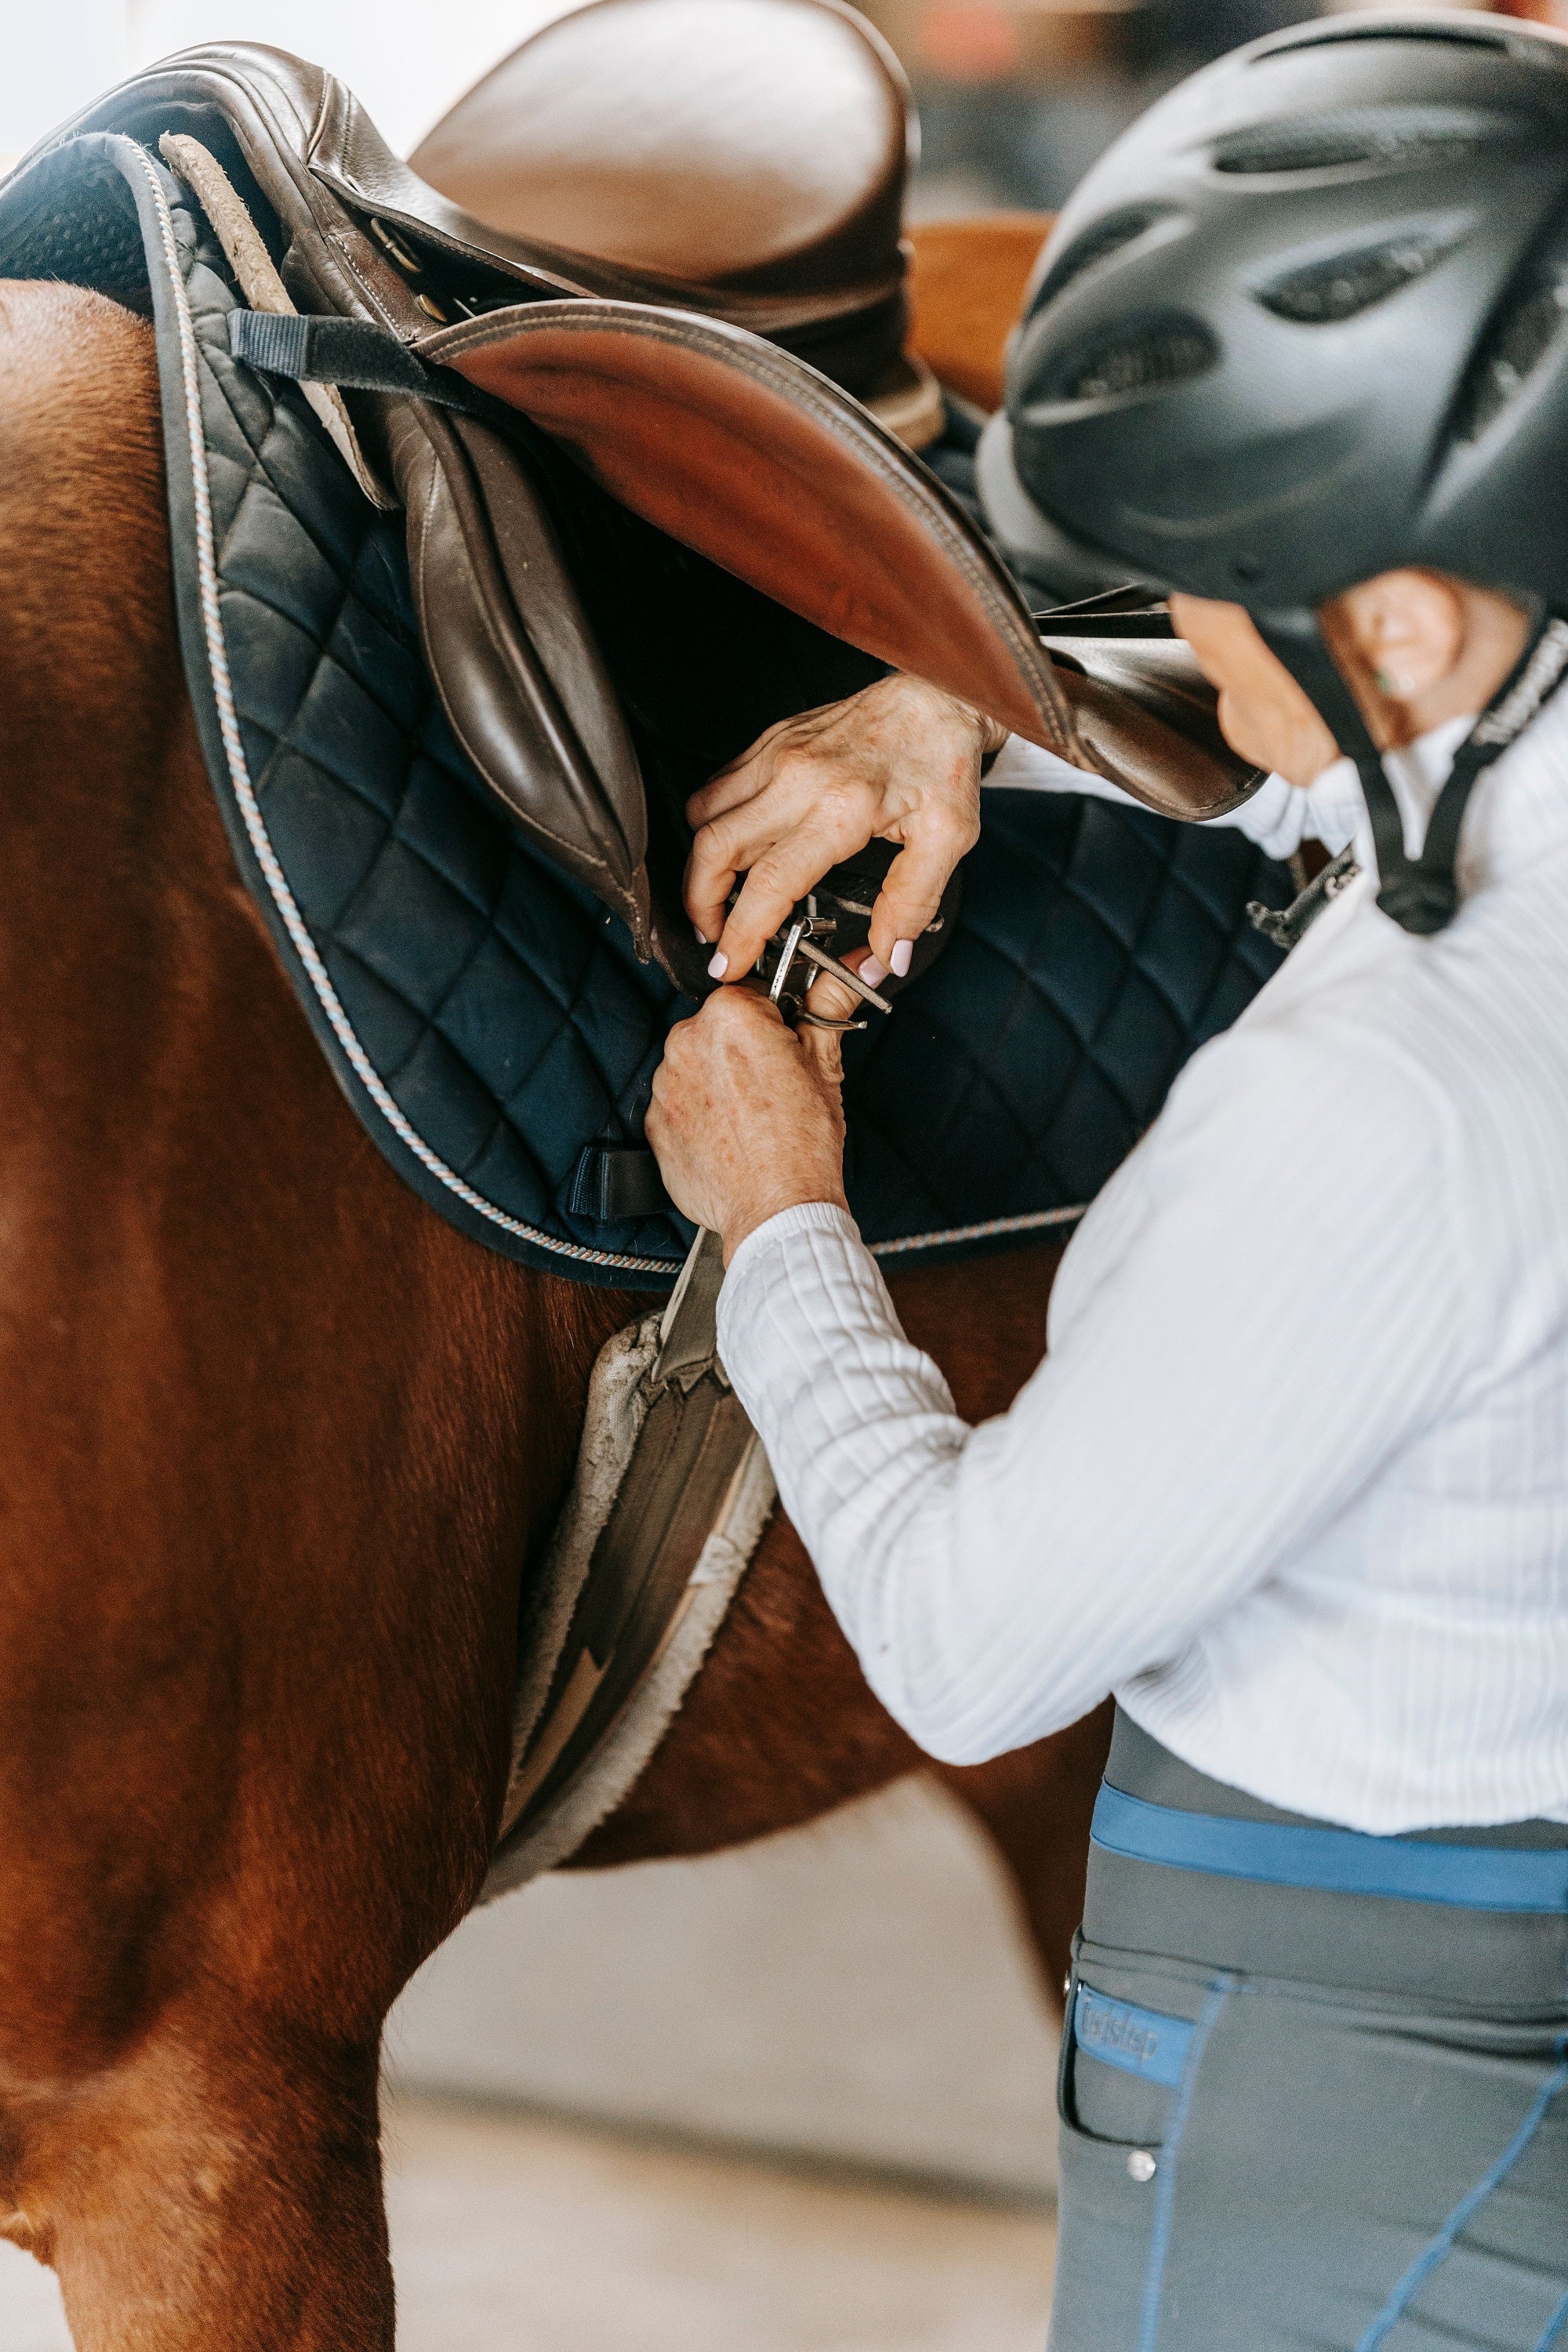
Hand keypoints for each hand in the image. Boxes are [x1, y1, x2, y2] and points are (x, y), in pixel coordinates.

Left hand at [646, 977, 853, 1261]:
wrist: (776, 1211)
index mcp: (731, 1017)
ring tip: (752, 1118)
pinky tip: (730, 1136)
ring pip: (695, 1067)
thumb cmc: (802, 1145)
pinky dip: (699, 1116)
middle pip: (716, 1030)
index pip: (748, 994)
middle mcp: (687, 1043)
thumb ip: (827, 1008)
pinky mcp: (655, 1124)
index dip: (772, 1018)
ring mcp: (665, 1086)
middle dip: (741, 1050)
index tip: (784, 1042)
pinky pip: (679, 1106)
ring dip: (717, 1082)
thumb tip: (844, 978)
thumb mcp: (825, 1066)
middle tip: (773, 1086)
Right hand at [684, 672, 1004, 984]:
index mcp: (841, 808)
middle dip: (699, 903)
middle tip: (712, 934)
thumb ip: (912, 903)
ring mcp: (777, 753)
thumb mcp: (948, 840)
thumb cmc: (942, 764)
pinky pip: (717, 786)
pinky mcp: (770, 740)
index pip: (768, 883)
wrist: (938, 698)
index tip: (730, 963)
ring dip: (701, 863)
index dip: (740, 933)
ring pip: (703, 814)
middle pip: (713, 848)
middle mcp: (797, 777)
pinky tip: (734, 847)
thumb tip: (888, 959)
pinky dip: (711, 823)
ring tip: (719, 895)